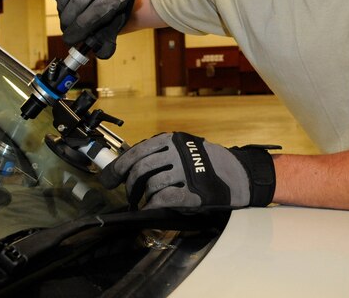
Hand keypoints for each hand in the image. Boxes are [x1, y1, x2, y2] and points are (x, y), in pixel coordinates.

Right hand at [47, 0, 146, 57]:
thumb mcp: (119, 13)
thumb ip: (109, 33)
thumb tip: (101, 53)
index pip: (96, 12)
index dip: (80, 29)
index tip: (71, 39)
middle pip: (79, 1)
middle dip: (69, 20)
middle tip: (67, 29)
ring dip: (61, 7)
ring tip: (65, 14)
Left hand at [100, 132, 278, 211]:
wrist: (240, 174)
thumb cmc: (208, 164)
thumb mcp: (184, 150)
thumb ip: (161, 155)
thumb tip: (128, 168)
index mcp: (173, 140)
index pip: (138, 151)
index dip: (118, 166)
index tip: (108, 178)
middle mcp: (179, 152)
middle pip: (141, 169)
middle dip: (129, 186)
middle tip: (128, 196)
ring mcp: (187, 171)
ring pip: (152, 184)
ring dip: (144, 197)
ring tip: (145, 202)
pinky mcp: (196, 191)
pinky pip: (166, 198)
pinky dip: (154, 205)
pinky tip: (151, 208)